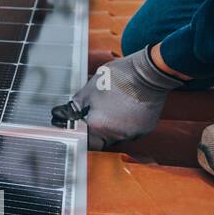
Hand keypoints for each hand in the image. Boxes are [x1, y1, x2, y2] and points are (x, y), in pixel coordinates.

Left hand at [65, 46, 184, 148]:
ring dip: (110, 127)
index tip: (76, 126)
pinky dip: (125, 123)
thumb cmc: (119, 78)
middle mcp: (117, 135)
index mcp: (99, 127)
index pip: (83, 141)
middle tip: (92, 115)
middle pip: (100, 141)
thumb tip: (64, 113)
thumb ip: (76, 105)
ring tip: (110, 108)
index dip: (78, 134)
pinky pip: (131, 131)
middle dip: (94, 131)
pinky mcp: (145, 128)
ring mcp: (133, 133)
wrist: (148, 73)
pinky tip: (124, 109)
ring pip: (116, 136)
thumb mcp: (89, 89)